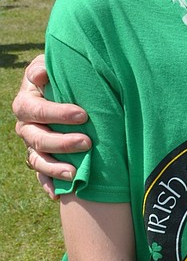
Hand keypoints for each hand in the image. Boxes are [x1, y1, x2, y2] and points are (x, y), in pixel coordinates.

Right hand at [13, 55, 89, 194]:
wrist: (65, 91)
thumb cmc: (61, 76)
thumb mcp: (52, 66)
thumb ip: (45, 68)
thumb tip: (40, 74)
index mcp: (26, 103)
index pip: (37, 110)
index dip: (58, 113)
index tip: (83, 115)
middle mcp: (25, 126)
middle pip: (37, 139)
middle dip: (62, 142)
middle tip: (87, 142)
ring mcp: (31, 145)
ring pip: (37, 160)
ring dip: (54, 168)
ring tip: (74, 174)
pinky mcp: (40, 159)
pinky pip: (40, 176)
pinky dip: (49, 185)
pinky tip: (59, 194)